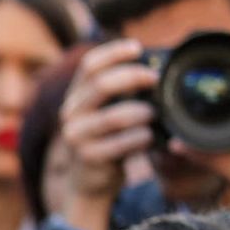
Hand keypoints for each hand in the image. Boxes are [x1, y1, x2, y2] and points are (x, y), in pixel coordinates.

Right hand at [57, 39, 158, 229]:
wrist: (90, 181)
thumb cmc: (108, 139)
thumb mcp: (109, 110)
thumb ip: (122, 91)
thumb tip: (158, 66)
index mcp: (76, 95)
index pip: (89, 65)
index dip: (113, 52)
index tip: (137, 48)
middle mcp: (71, 112)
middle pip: (101, 84)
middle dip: (134, 76)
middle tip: (156, 79)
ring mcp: (76, 136)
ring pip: (114, 116)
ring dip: (142, 113)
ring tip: (154, 115)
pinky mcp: (88, 157)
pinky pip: (121, 144)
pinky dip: (141, 138)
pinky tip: (149, 137)